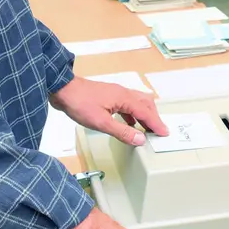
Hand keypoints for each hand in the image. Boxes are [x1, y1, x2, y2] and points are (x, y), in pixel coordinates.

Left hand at [51, 77, 166, 146]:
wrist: (63, 89)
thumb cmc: (80, 104)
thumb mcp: (101, 122)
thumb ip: (122, 131)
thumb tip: (140, 140)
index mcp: (124, 98)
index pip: (146, 112)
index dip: (156, 124)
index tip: (165, 133)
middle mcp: (123, 93)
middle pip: (146, 104)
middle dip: (154, 117)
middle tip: (158, 131)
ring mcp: (116, 93)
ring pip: (137, 102)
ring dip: (145, 115)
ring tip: (147, 128)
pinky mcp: (109, 96)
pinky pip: (127, 104)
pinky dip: (133, 114)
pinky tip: (130, 122)